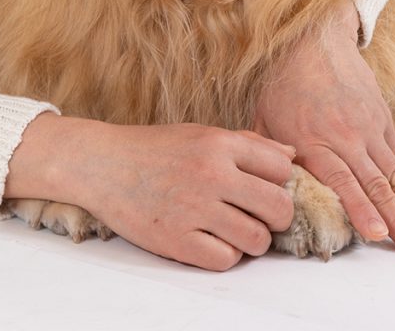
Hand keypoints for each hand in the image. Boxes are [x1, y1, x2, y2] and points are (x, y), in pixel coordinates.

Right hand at [6, 114, 295, 270]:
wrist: (104, 164)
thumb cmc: (155, 148)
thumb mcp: (201, 134)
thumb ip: (247, 144)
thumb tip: (290, 157)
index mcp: (219, 143)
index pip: (280, 168)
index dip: (278, 181)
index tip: (264, 187)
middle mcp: (212, 174)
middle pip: (278, 207)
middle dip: (275, 216)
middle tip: (258, 215)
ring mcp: (195, 208)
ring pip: (257, 239)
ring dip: (252, 240)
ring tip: (235, 230)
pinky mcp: (177, 240)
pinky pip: (226, 260)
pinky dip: (225, 255)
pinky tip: (211, 241)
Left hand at [252, 0, 394, 256]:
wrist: (314, 40)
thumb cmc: (283, 85)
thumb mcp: (264, 120)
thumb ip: (269, 159)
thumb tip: (268, 195)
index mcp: (313, 140)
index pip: (341, 180)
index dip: (360, 208)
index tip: (377, 235)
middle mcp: (346, 136)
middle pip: (377, 185)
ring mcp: (368, 128)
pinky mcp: (382, 120)